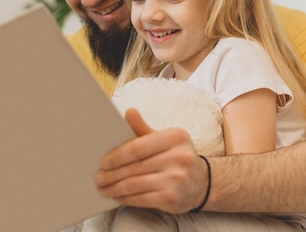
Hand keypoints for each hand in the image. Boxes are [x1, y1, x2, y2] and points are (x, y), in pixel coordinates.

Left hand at [94, 108, 208, 212]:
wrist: (201, 183)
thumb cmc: (177, 158)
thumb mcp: (166, 140)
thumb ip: (144, 129)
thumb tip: (128, 112)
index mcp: (176, 137)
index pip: (139, 147)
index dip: (117, 156)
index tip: (103, 162)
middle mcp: (180, 157)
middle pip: (135, 166)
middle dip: (112, 174)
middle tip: (98, 177)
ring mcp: (177, 179)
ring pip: (135, 184)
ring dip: (115, 188)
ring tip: (103, 188)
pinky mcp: (172, 198)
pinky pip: (141, 199)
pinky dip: (126, 198)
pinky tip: (117, 196)